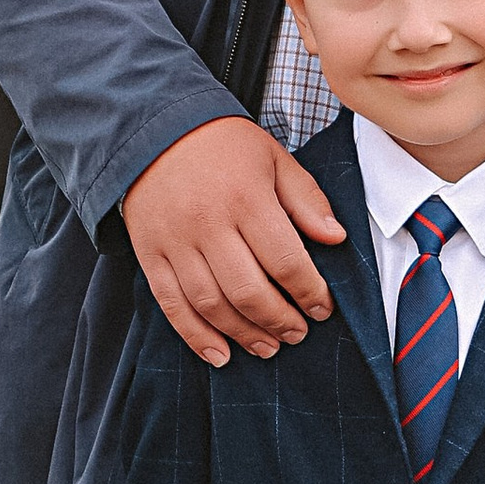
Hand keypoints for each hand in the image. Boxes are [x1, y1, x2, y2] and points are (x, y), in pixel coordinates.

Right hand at [121, 116, 345, 369]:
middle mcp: (207, 223)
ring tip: (268, 346)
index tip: (322, 308)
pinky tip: (220, 355)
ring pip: (210, 304)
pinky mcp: (149, 254)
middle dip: (279, 321)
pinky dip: (195, 336)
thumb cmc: (223, 145)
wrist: (154, 128)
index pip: (285, 260)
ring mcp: (174, 242)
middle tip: (298, 333)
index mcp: (245, 198)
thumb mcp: (274, 157)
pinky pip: (171, 305)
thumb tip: (335, 238)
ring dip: (243, 334)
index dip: (309, 292)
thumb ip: (306, 199)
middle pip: (247, 291)